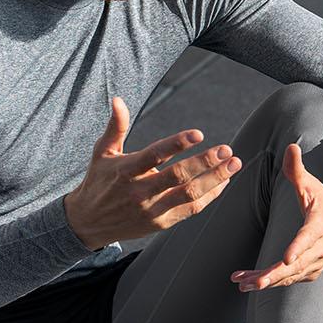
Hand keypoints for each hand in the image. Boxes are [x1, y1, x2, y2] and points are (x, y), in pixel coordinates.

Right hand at [64, 97, 241, 249]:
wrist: (87, 223)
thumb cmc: (98, 181)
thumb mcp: (102, 153)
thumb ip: (116, 127)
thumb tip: (118, 100)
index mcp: (126, 171)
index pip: (155, 155)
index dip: (177, 143)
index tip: (199, 133)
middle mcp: (140, 191)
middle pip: (178, 176)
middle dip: (206, 162)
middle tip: (227, 149)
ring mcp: (152, 209)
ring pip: (190, 194)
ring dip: (215, 179)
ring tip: (234, 163)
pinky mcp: (161, 223)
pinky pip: (191, 209)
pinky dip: (210, 196)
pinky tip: (223, 182)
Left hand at [230, 144, 322, 291]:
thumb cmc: (322, 199)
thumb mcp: (311, 183)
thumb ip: (297, 169)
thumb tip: (291, 146)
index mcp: (321, 222)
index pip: (309, 236)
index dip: (298, 247)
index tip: (286, 258)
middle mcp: (322, 246)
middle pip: (298, 264)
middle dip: (275, 275)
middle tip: (254, 283)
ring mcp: (318, 261)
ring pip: (292, 276)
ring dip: (267, 281)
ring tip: (242, 283)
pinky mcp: (311, 270)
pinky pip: (291, 279)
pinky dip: (271, 282)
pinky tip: (249, 282)